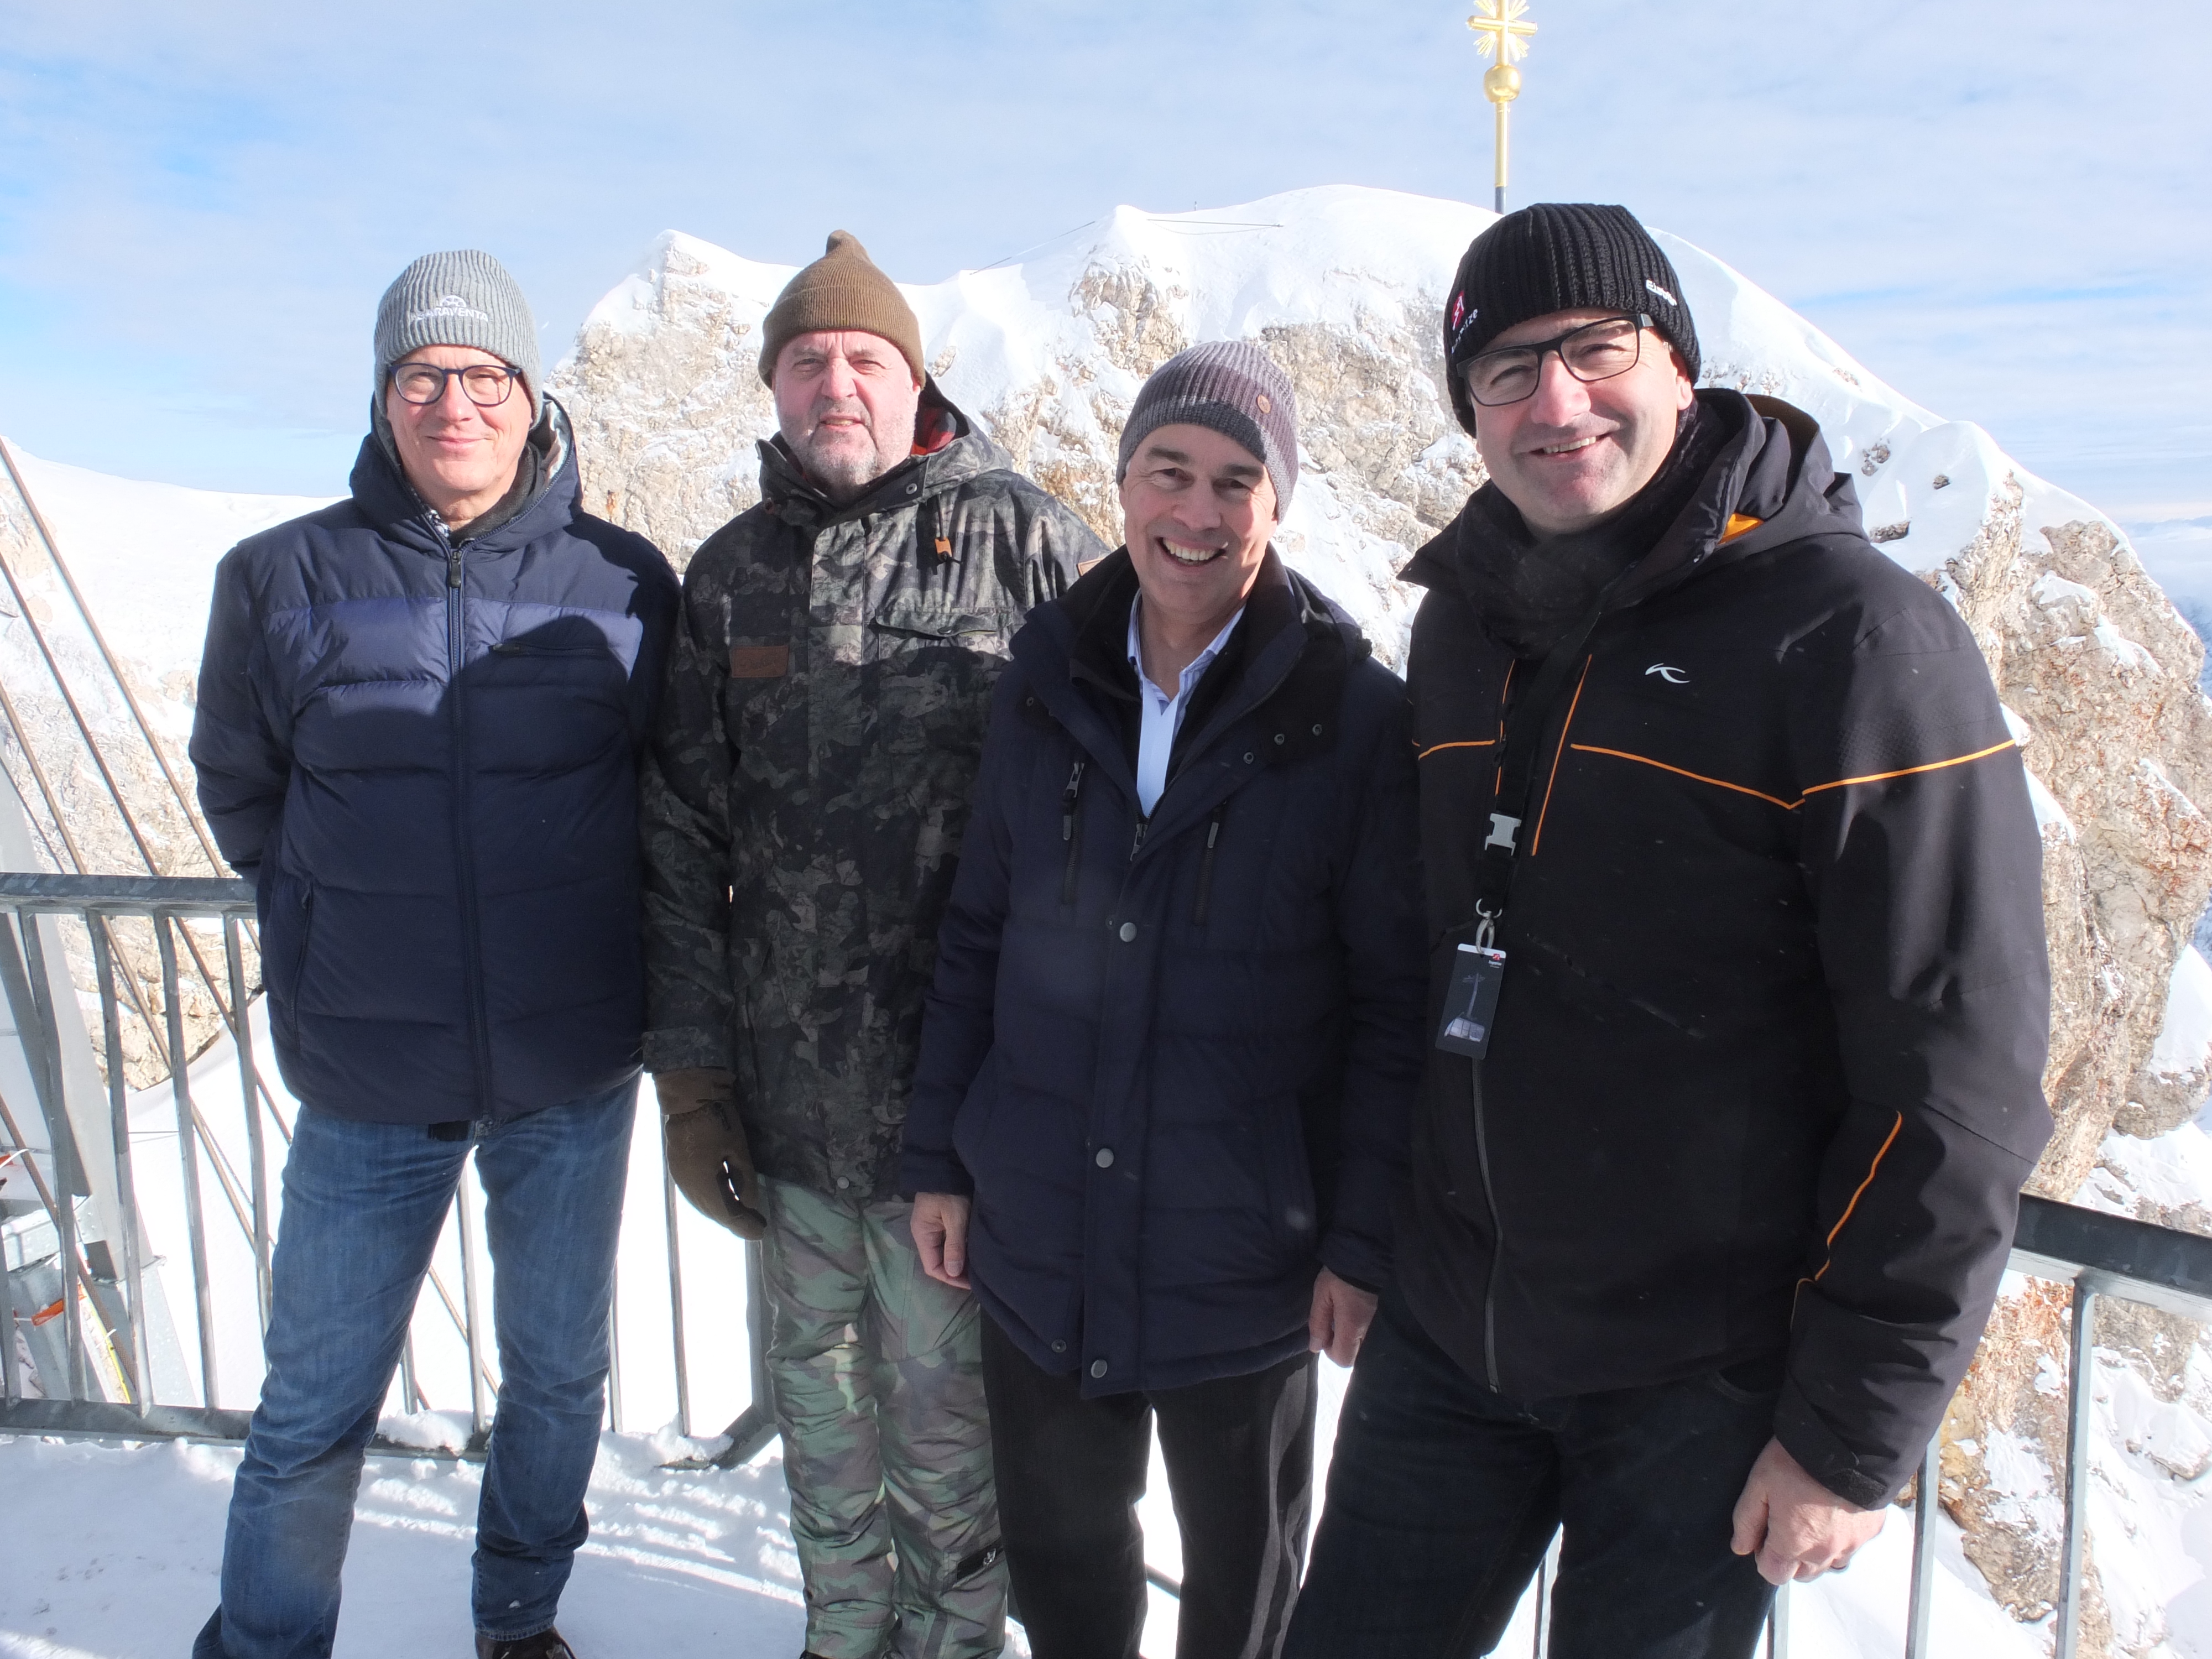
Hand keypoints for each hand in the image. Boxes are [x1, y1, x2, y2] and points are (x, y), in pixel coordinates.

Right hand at [655, 1068, 766, 1239]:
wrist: (688, 1097)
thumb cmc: (718, 1120)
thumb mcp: (738, 1149)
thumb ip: (744, 1180)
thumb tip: (751, 1205)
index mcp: (703, 1182)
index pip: (727, 1213)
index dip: (745, 1225)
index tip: (761, 1232)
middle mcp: (688, 1186)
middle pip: (714, 1212)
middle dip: (736, 1221)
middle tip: (756, 1225)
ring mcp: (680, 1179)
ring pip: (703, 1206)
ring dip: (723, 1213)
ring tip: (743, 1216)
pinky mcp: (678, 1170)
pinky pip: (696, 1195)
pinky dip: (712, 1202)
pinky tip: (724, 1201)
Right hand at [911, 1192, 972, 1288]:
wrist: (947, 1166)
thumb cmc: (950, 1192)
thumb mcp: (955, 1218)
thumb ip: (954, 1246)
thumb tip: (953, 1274)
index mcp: (922, 1234)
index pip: (933, 1267)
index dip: (951, 1278)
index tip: (970, 1283)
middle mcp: (925, 1234)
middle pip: (938, 1261)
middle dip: (956, 1272)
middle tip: (977, 1277)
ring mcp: (933, 1228)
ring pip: (945, 1253)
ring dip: (959, 1261)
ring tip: (977, 1268)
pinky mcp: (942, 1221)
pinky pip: (949, 1242)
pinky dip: (960, 1250)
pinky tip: (973, 1253)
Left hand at [1307, 1267, 1378, 1366]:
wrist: (1367, 1254)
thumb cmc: (1340, 1274)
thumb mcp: (1322, 1294)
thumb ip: (1318, 1322)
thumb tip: (1316, 1347)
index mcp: (1352, 1326)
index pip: (1343, 1359)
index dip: (1330, 1352)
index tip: (1325, 1334)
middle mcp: (1369, 1330)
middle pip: (1355, 1356)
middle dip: (1341, 1347)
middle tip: (1333, 1326)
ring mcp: (1378, 1324)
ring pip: (1363, 1346)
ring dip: (1351, 1340)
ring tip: (1343, 1319)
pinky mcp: (1383, 1316)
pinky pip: (1370, 1335)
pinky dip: (1360, 1332)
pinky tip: (1353, 1315)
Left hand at [1729, 1437, 1885, 1583]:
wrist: (1847, 1443)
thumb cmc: (1796, 1462)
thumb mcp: (1759, 1484)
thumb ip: (1747, 1520)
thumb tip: (1741, 1548)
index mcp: (1794, 1545)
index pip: (1773, 1574)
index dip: (1764, 1556)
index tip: (1765, 1531)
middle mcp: (1825, 1553)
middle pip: (1802, 1574)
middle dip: (1790, 1558)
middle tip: (1786, 1524)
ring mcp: (1852, 1544)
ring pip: (1829, 1564)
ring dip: (1816, 1552)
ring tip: (1811, 1519)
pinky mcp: (1870, 1531)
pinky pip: (1851, 1547)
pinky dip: (1840, 1539)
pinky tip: (1834, 1514)